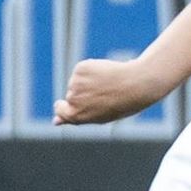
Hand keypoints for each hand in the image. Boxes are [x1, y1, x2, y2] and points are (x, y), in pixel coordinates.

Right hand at [53, 58, 167, 125]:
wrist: (135, 85)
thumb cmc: (122, 104)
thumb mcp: (98, 116)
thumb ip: (76, 118)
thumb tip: (54, 121)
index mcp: (76, 116)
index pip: (61, 111)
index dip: (65, 107)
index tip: (71, 103)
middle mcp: (73, 100)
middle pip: (72, 95)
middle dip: (84, 94)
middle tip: (106, 95)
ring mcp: (75, 83)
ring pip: (77, 82)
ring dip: (89, 82)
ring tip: (109, 85)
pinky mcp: (80, 69)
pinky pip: (82, 70)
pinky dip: (92, 70)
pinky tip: (106, 74)